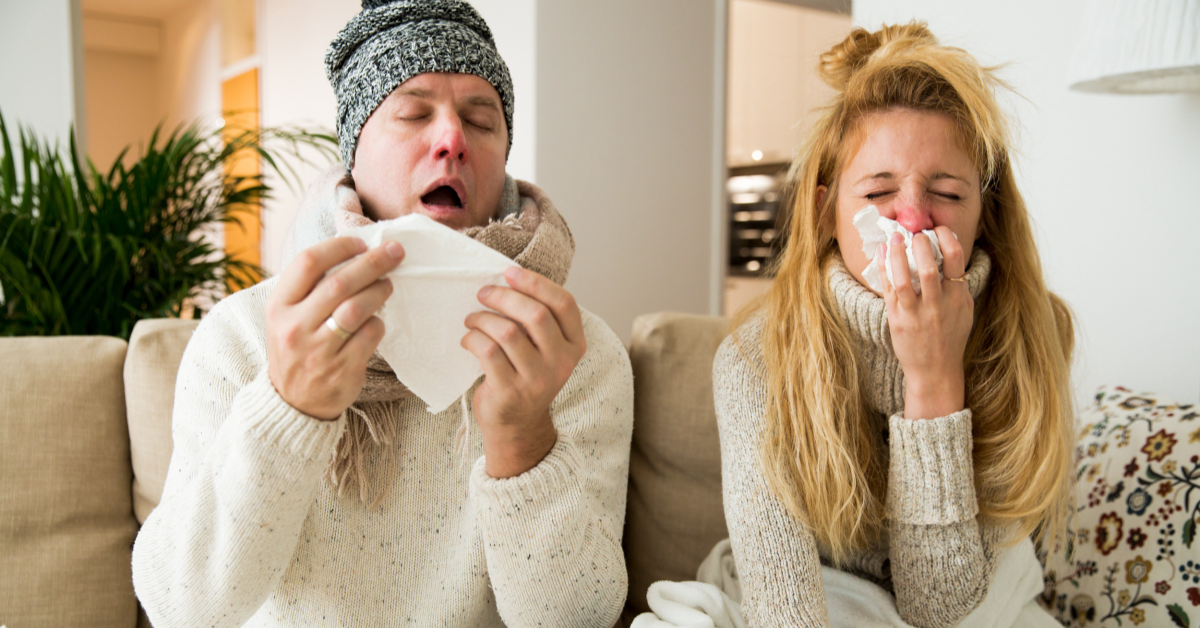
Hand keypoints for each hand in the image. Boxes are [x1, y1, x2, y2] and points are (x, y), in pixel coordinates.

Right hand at [265, 237, 403, 419]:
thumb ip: (310, 288)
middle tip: (395, 252)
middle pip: (339, 283)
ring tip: (388, 284)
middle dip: (372, 263)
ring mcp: (317, 350)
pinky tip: (377, 321)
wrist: (292, 403)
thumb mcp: (287, 316)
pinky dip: (378, 323)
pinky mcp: (341, 369)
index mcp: (278, 306)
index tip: (362, 243)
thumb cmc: (297, 348)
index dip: (339, 247)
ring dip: (379, 291)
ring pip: (357, 308)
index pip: (308, 262)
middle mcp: (294, 327)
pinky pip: (370, 335)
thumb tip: (355, 252)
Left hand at [461, 266, 586, 477]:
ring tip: (472, 319)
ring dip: (483, 318)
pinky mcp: (510, 391)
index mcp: (575, 346)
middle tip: (483, 293)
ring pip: (508, 331)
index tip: (510, 272)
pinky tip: (468, 339)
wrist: (517, 425)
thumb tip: (509, 278)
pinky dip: (473, 338)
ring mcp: (537, 380)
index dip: (536, 282)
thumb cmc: (526, 375)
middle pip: (536, 314)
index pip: (564, 304)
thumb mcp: (546, 348)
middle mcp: (561, 363)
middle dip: (504, 296)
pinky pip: (488, 351)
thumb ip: (540, 319)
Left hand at [879, 227, 972, 419]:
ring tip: (896, 238)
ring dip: (898, 253)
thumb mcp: (964, 311)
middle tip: (916, 233)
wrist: (935, 371)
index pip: (956, 260)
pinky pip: (888, 289)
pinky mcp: (897, 319)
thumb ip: (959, 285)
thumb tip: (951, 255)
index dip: (947, 238)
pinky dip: (884, 268)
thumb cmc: (950, 338)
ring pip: (904, 277)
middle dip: (921, 244)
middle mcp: (937, 305)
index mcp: (957, 298)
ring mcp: (915, 313)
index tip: (939, 229)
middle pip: (929, 266)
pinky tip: (883, 253)